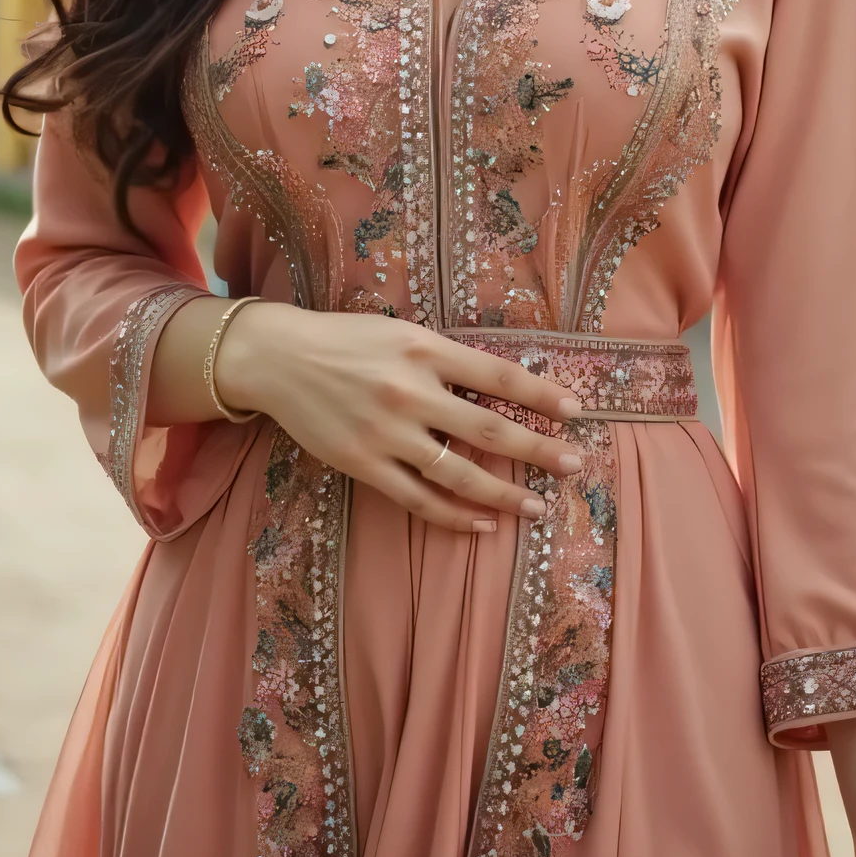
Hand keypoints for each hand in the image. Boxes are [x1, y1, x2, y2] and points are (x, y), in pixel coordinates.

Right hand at [216, 301, 583, 533]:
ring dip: (503, 494)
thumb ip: (445, 359)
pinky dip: (454, 516)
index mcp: (425, 350)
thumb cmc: (347, 339)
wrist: (278, 358)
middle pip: (489, 430)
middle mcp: (411, 391)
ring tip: (537, 508)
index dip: (542, 395)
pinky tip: (482, 524)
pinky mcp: (363, 464)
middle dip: (538, 450)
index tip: (577, 411)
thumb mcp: (401, 332)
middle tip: (574, 465)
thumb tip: (500, 386)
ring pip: (459, 473)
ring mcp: (387, 432)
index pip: (498, 376)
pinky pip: (418, 499)